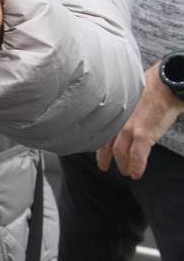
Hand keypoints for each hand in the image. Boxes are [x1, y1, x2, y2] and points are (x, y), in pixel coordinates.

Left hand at [97, 62, 183, 177]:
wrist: (164, 86)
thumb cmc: (149, 90)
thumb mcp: (127, 101)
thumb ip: (120, 114)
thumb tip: (119, 124)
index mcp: (112, 113)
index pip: (99, 132)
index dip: (97, 146)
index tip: (96, 153)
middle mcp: (116, 121)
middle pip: (106, 145)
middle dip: (106, 158)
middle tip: (106, 167)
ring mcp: (129, 128)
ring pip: (120, 152)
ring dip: (123, 165)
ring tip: (126, 172)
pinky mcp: (143, 134)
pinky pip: (137, 155)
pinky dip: (136, 166)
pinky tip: (136, 174)